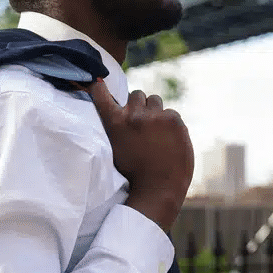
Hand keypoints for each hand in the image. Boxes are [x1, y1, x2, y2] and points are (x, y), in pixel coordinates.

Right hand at [85, 78, 193, 232]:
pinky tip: (169, 140)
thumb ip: (119, 128)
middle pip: (136, 94)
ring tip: (156, 131)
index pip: (101, 94)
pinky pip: (171, 113)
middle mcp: (133, 116)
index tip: (99, 84)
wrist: (159, 189)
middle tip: (142, 122)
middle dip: (139, 105)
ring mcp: (155, 117)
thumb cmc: (135, 174)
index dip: (100, 88)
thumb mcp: (116, 149)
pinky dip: (171, 124)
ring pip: (155, 100)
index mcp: (114, 124)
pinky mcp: (174, 120)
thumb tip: (121, 110)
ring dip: (155, 111)